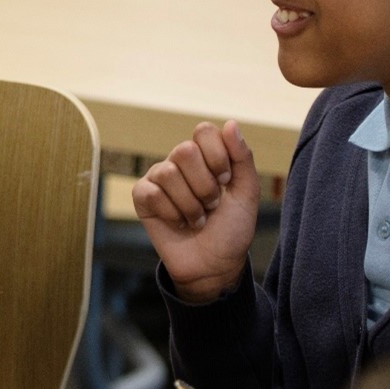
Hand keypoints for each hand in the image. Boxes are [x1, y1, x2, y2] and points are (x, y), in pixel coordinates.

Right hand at [132, 121, 260, 303]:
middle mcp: (180, 162)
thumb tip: (229, 123)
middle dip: (205, 185)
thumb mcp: (246, 192)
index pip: (203, 132)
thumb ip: (242, 157)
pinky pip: (151, 193)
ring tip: (197, 219)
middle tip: (211, 204)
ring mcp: (159, 178)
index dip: (217, 157)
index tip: (226, 181)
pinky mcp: (142, 197)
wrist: (214, 265)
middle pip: (185, 151)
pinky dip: (170, 213)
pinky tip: (178, 223)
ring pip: (168, 174)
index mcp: (206, 155)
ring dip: (190, 205)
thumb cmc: (231, 229)